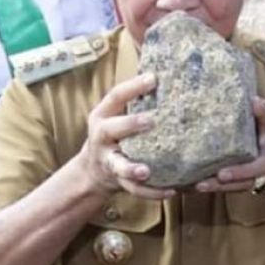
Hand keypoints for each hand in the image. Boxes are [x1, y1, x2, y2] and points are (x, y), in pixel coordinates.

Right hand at [75, 73, 172, 200]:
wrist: (93, 171)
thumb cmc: (115, 134)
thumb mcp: (116, 113)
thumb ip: (135, 98)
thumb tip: (164, 73)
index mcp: (104, 115)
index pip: (116, 96)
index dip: (133, 87)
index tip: (154, 78)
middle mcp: (102, 137)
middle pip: (111, 129)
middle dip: (129, 124)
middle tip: (150, 120)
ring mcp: (108, 161)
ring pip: (118, 166)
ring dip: (132, 169)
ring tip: (146, 171)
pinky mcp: (119, 182)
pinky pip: (135, 190)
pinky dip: (152, 192)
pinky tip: (171, 190)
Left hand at [194, 97, 264, 201]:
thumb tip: (253, 100)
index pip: (255, 170)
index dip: (239, 173)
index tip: (222, 174)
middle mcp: (257, 176)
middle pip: (237, 185)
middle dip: (218, 186)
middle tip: (198, 184)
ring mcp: (248, 182)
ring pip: (229, 189)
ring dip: (211, 188)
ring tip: (190, 185)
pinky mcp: (239, 184)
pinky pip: (225, 187)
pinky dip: (209, 186)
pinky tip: (189, 184)